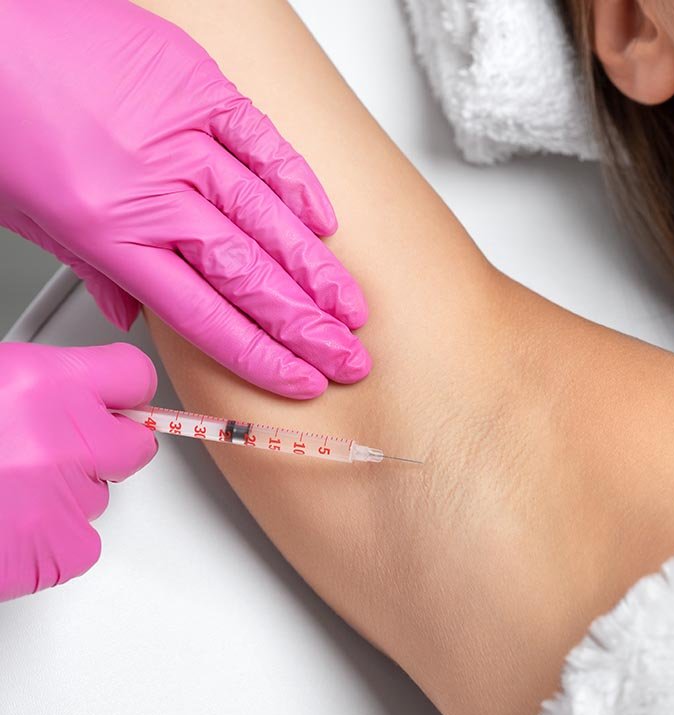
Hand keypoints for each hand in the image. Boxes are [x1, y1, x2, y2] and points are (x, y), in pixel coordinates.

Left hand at [0, 0, 369, 398]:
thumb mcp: (31, 218)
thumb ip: (94, 271)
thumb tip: (132, 316)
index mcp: (112, 233)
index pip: (208, 318)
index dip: (263, 356)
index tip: (302, 378)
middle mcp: (154, 192)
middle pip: (250, 279)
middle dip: (308, 328)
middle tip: (347, 357)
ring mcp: (183, 137)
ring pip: (267, 220)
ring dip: (317, 272)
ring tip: (351, 309)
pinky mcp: (198, 86)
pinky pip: (263, 140)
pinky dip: (299, 183)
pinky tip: (326, 224)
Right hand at [0, 342, 158, 601]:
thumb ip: (39, 388)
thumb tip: (75, 400)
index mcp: (47, 382)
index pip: (133, 376)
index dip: (121, 391)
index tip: (114, 402)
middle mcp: (69, 439)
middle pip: (135, 445)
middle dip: (106, 449)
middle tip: (59, 453)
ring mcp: (68, 499)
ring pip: (99, 496)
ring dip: (66, 495)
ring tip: (6, 493)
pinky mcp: (59, 553)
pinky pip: (81, 544)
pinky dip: (52, 541)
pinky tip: (9, 529)